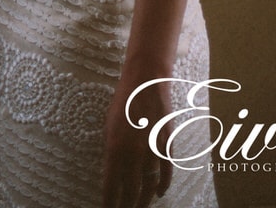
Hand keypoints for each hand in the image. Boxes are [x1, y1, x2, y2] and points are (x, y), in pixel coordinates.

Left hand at [102, 75, 172, 207]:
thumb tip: (113, 173)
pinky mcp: (166, 145)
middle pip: (130, 191)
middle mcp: (133, 152)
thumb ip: (111, 150)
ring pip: (148, 185)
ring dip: (143, 200)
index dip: (109, 202)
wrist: (146, 80)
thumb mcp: (109, 125)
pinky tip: (158, 193)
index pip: (110, 186)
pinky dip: (162, 186)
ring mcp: (151, 150)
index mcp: (114, 147)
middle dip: (126, 206)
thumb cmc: (123, 101)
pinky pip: (165, 172)